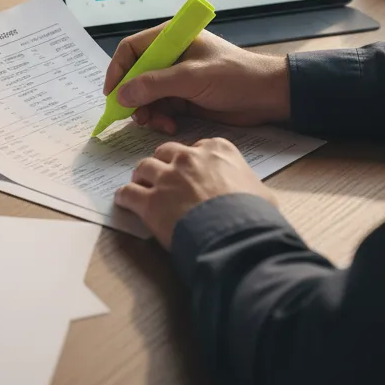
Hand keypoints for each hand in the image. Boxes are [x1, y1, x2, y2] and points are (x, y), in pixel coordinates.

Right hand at [102, 28, 290, 133]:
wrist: (268, 96)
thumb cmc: (235, 76)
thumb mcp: (192, 78)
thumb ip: (155, 84)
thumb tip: (122, 95)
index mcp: (172, 38)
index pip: (131, 49)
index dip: (118, 70)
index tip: (112, 94)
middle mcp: (171, 56)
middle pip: (136, 75)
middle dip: (134, 97)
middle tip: (135, 116)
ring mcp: (177, 78)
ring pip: (146, 95)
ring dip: (148, 111)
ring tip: (157, 123)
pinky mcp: (184, 97)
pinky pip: (161, 108)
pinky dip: (161, 118)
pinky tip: (171, 126)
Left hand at [114, 139, 275, 248]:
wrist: (236, 237)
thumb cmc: (253, 216)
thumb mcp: (261, 192)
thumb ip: (247, 183)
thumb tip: (251, 193)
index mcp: (217, 150)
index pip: (197, 147)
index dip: (192, 159)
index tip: (190, 169)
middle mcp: (188, 158)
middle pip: (166, 152)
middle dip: (163, 163)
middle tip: (162, 175)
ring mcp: (167, 178)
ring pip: (144, 167)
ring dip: (141, 176)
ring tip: (140, 185)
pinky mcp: (150, 201)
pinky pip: (128, 193)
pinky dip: (125, 197)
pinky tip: (124, 200)